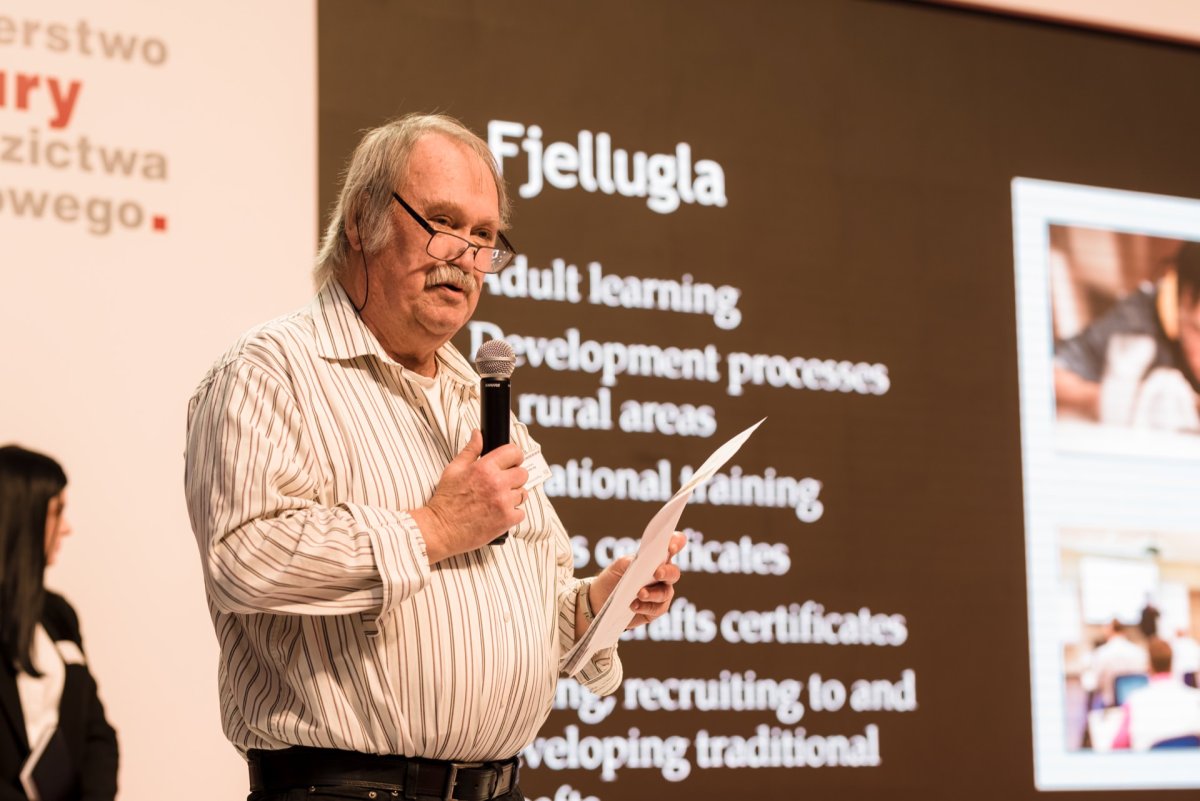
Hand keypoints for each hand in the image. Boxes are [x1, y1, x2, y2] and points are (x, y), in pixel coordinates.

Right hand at [411, 429, 528, 562]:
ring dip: (514, 496)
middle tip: (502, 483)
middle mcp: (497, 484)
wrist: (441, 529)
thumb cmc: (446, 500)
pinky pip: (521, 512)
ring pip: (523, 493)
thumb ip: (470, 450)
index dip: (514, 456)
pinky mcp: (507, 520)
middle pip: (523, 473)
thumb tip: (478, 434)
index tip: (512, 461)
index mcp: (484, 468)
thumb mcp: (454, 469)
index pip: (514, 452)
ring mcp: (503, 503)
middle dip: (514, 477)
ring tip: (498, 500)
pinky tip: (499, 513)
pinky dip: (513, 514)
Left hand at [590, 531, 685, 629]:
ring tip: (639, 594)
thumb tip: (641, 562)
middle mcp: (663, 574)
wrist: (600, 599)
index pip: (672, 546)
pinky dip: (646, 607)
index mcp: (656, 558)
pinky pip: (658, 608)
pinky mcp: (656, 609)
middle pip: (674, 572)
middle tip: (657, 573)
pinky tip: (634, 605)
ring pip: (666, 592)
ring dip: (653, 593)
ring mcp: (661, 592)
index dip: (676, 543)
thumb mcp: (619, 565)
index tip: (670, 547)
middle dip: (667, 572)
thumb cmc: (613, 577)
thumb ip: (632, 561)